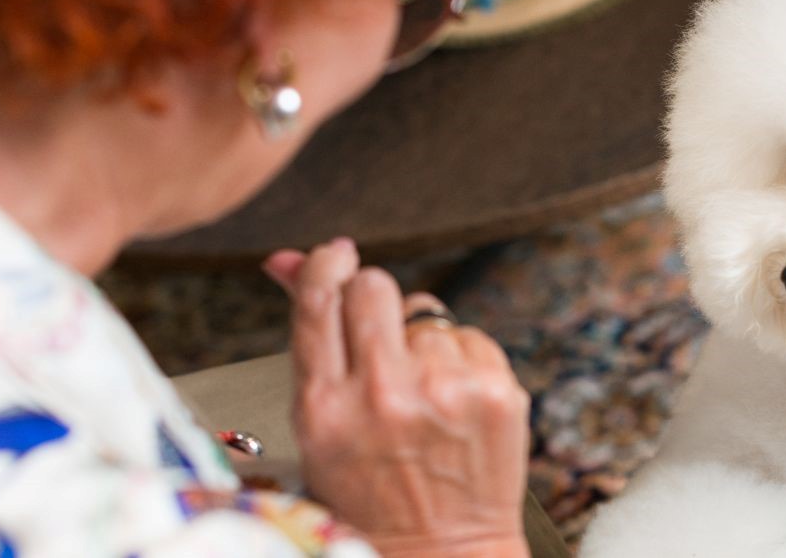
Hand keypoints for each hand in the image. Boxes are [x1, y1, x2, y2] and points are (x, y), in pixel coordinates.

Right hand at [264, 239, 530, 557]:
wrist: (441, 554)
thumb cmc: (371, 496)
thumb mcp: (318, 426)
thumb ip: (310, 338)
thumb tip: (288, 259)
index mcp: (325, 407)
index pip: (321, 298)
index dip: (327, 264)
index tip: (337, 256)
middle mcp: (384, 394)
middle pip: (375, 287)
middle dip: (373, 299)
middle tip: (378, 336)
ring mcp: (445, 392)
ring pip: (426, 314)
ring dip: (421, 343)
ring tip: (420, 399)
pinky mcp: (497, 392)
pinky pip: (470, 336)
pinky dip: (462, 360)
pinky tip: (453, 404)